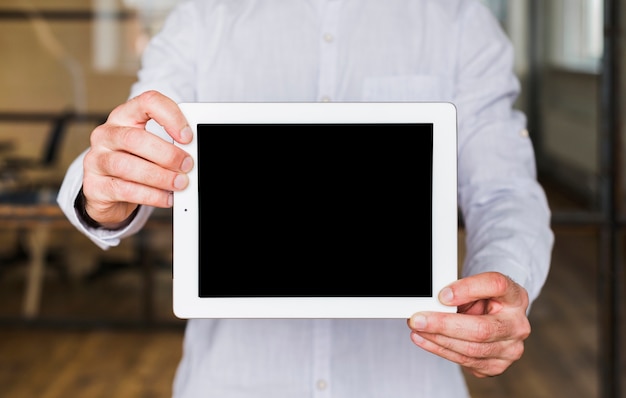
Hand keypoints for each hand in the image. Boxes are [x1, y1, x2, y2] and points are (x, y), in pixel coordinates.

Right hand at [82, 90, 193, 227]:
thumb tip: (194, 155)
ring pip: (127, 166)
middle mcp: (106, 134)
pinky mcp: (95, 186)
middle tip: (187, 165)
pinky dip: (151, 195)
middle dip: (167, 154)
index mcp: (124, 116)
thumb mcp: (150, 148)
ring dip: (160, 176)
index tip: (187, 136)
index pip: (147, 102)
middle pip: (135, 138)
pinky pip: (125, 190)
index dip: (170, 116)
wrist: (106, 192)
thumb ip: (169, 145)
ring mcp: (96, 159)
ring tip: (180, 183)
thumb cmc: (134, 162)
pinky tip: (166, 197)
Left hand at [406, 272, 530, 377]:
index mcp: (515, 296)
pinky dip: (441, 350)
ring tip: (417, 329)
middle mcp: (518, 325)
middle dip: (444, 325)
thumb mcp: (475, 288)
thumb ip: (461, 291)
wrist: (495, 318)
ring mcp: (510, 349)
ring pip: (471, 349)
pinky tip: (425, 340)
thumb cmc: (483, 299)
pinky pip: (465, 361)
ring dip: (438, 339)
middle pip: (481, 329)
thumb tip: (436, 302)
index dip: (468, 289)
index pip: (495, 285)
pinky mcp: (496, 366)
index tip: (442, 295)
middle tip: (418, 319)